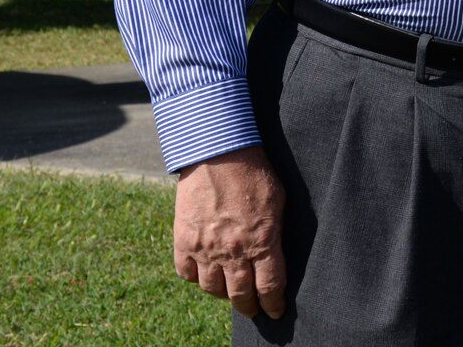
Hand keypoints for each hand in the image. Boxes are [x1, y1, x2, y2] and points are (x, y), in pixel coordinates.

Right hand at [174, 145, 286, 318]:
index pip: (270, 287)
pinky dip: (196, 278)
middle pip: (241, 295)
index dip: (274, 304)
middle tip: (253, 310)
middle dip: (249, 306)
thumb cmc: (255, 172)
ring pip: (212, 290)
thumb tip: (279, 253)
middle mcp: (233, 251)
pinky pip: (187, 274)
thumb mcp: (279, 201)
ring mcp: (205, 249)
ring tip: (230, 290)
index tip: (275, 311)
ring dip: (223, 294)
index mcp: (262, 242)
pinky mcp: (183, 241)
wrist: (218, 152)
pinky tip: (205, 273)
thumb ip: (276, 231)